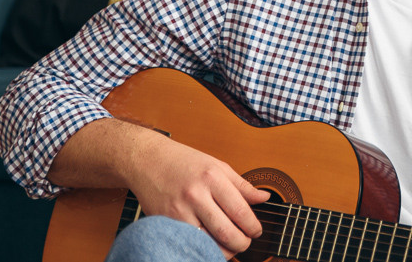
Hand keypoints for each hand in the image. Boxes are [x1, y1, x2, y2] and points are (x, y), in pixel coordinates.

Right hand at [126, 137, 268, 257]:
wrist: (147, 161)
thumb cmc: (184, 162)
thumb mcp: (217, 166)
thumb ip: (242, 185)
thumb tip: (264, 198)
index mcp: (213, 178)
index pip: (240, 210)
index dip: (252, 226)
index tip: (257, 232)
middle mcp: (196, 195)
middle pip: (225, 231)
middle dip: (241, 243)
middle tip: (246, 243)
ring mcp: (178, 211)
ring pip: (206, 242)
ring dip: (223, 251)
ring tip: (230, 247)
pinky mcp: (165, 222)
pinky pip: (188, 243)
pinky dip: (202, 249)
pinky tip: (210, 247)